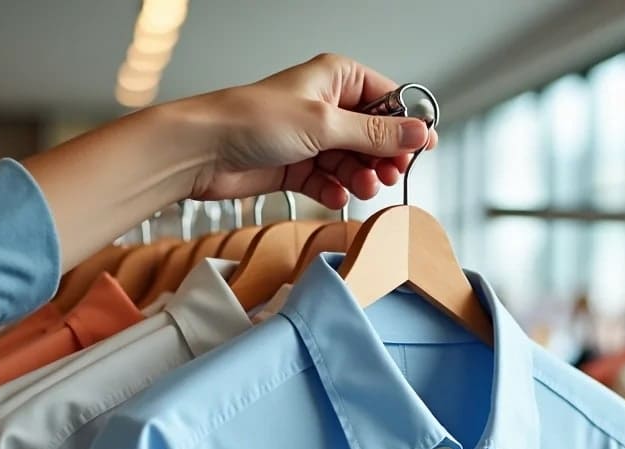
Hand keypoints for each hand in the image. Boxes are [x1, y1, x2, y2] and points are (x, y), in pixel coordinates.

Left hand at [181, 53, 437, 208]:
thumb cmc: (251, 121)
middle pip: (374, 135)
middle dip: (383, 157)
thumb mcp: (325, 124)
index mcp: (336, 78)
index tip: (422, 149)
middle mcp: (326, 105)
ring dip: (362, 177)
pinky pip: (330, 180)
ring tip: (362, 188)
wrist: (203, 152)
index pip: (388, 99)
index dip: (406, 125)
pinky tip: (336, 196)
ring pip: (354, 161)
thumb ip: (375, 133)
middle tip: (389, 175)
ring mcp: (312, 137)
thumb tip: (419, 133)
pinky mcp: (297, 166)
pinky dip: (336, 190)